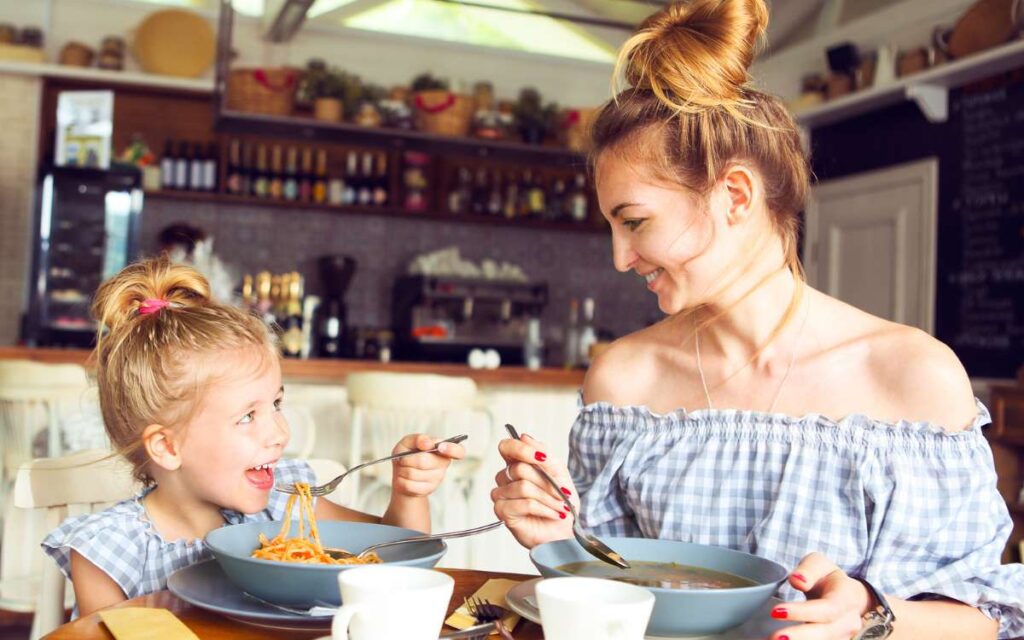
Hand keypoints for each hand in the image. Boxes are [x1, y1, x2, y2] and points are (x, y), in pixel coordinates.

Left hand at [390, 434, 464, 497]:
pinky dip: (401, 480)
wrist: (402, 474)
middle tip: (403, 458)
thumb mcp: (409, 442)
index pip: (459, 451)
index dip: (452, 449)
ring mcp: (437, 478)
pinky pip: (410, 485)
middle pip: (424, 461)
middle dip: (408, 459)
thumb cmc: (407, 455)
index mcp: (443, 449)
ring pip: (414, 474)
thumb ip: (418, 438)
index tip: (440, 447)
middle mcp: (444, 464)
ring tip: (404, 467)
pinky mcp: (428, 489)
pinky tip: (404, 477)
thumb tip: (427, 442)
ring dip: (403, 469)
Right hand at [491, 432, 574, 548]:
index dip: (522, 449)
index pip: (507, 447)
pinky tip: (553, 514)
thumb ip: (543, 454)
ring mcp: (501, 494)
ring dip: (548, 498)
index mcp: (517, 464)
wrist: (565, 530)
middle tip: (561, 493)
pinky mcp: (502, 511)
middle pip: (520, 469)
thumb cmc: (561, 502)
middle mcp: (506, 478)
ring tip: (559, 506)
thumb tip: (524, 437)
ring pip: (523, 487)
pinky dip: (544, 509)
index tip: (543, 458)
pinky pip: (524, 503)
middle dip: (546, 482)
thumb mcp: (559, 473)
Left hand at [769, 552, 873, 639]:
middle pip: (825, 632)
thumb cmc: (829, 578)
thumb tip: (798, 581)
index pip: (827, 609)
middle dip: (799, 637)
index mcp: (846, 598)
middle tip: (775, 637)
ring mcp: (843, 636)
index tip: (776, 612)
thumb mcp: (820, 564)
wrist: (849, 596)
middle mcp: (848, 621)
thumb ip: (809, 570)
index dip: (803, 612)